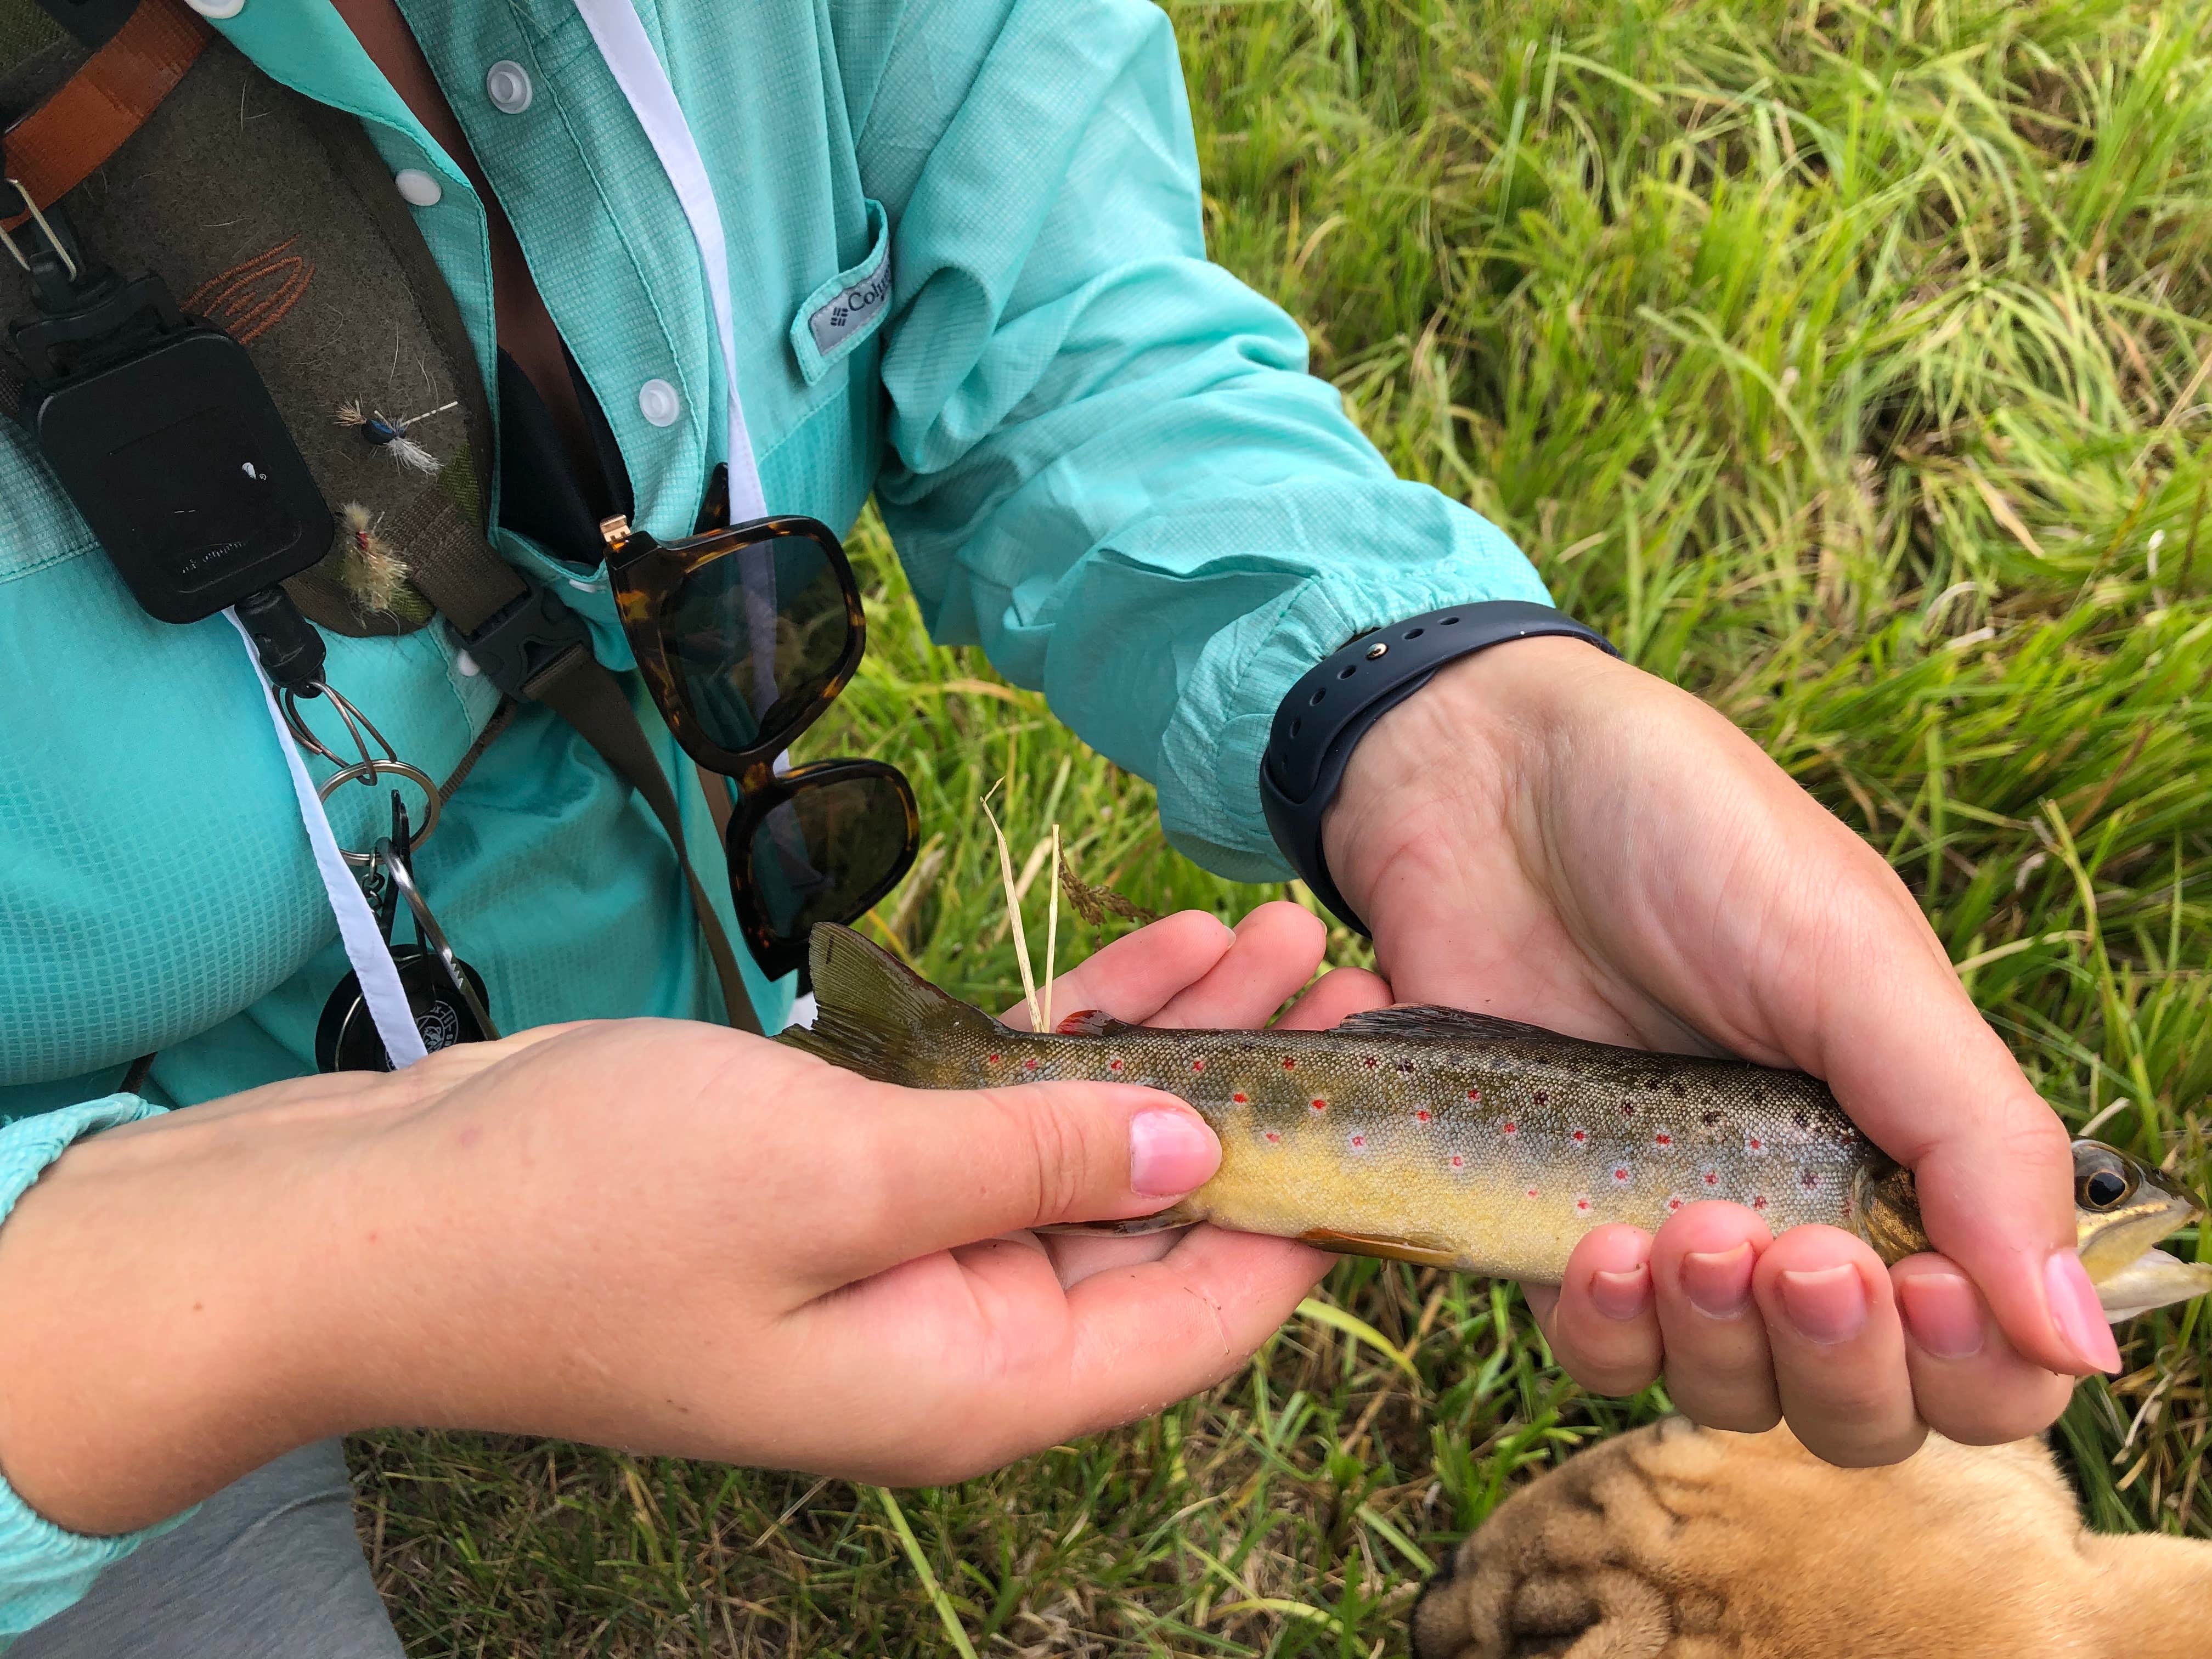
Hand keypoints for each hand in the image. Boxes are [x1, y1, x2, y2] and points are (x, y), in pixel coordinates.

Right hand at [0, 913, 1349, 1534]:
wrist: (385, 1210)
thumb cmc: (591, 1210)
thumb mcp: (838, 1174)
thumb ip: (1030, 1158)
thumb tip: (1199, 1139)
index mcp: (981, 1376)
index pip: (1207, 1314)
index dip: (1319, 1213)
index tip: (1408, 1103)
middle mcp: (964, 1330)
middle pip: (1162, 1213)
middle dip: (1265, 1093)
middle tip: (1358, 972)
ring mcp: (906, 1252)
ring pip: (1086, 1141)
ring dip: (1179, 1038)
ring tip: (1282, 932)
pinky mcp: (852, 1174)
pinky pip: (996, 1104)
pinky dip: (1067, 1028)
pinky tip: (1154, 948)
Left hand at [1321, 637, 2108, 1465]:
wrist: (1483, 773)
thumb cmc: (1687, 833)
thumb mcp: (1853, 954)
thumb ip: (1974, 1136)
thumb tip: (2082, 1345)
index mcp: (1903, 1145)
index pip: (1981, 1348)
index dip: (1971, 1367)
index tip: (1922, 1290)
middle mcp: (1797, 1207)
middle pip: (1855, 1404)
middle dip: (1835, 1362)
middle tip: (1788, 1253)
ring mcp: (1667, 1224)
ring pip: (1723, 1391)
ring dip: (1714, 1347)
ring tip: (1677, 1232)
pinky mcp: (1543, 1223)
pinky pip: (1587, 1346)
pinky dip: (1595, 1324)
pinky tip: (1586, 1244)